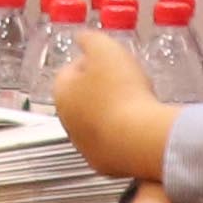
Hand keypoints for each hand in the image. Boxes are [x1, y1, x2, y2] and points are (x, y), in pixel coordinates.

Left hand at [54, 30, 172, 183]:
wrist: (140, 138)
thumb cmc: (121, 90)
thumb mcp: (104, 48)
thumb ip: (89, 39)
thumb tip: (81, 38)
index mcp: (62, 93)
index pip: (70, 71)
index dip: (91, 62)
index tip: (109, 61)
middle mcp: (67, 122)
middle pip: (82, 98)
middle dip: (101, 89)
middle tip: (125, 81)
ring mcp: (84, 146)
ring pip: (97, 122)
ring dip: (112, 113)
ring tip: (137, 104)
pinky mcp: (104, 164)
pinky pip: (113, 143)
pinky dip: (123, 134)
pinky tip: (139, 126)